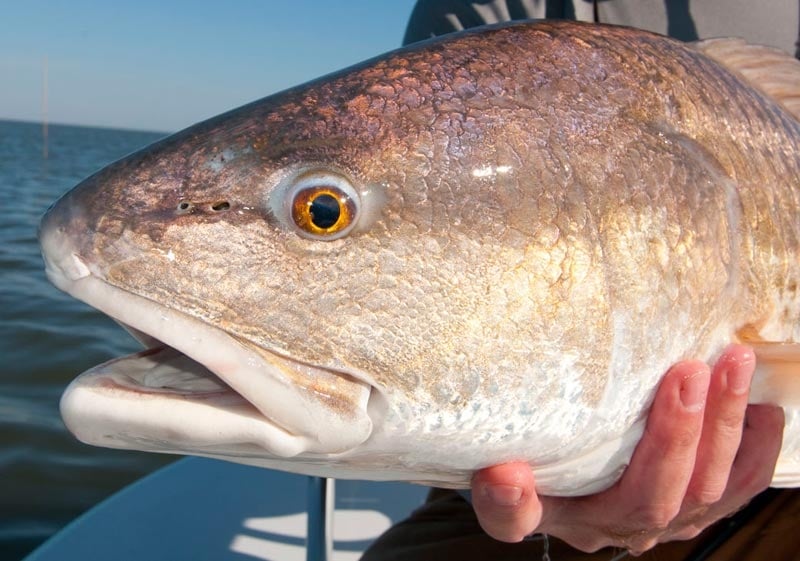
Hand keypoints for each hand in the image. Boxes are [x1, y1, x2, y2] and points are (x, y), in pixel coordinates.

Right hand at [470, 345, 784, 553]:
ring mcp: (669, 519)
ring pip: (708, 489)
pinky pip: (738, 488)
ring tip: (733, 367)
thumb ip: (500, 493)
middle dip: (679, 433)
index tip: (508, 472)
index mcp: (564, 515)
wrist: (579, 478)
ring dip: (725, 427)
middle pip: (657, 496)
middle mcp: (622, 526)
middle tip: (689, 370)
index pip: (535, 517)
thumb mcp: (504, 476)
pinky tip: (759, 409)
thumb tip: (500, 475)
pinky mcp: (700, 502)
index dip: (523, 499)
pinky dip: (755, 449)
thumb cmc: (544, 465)